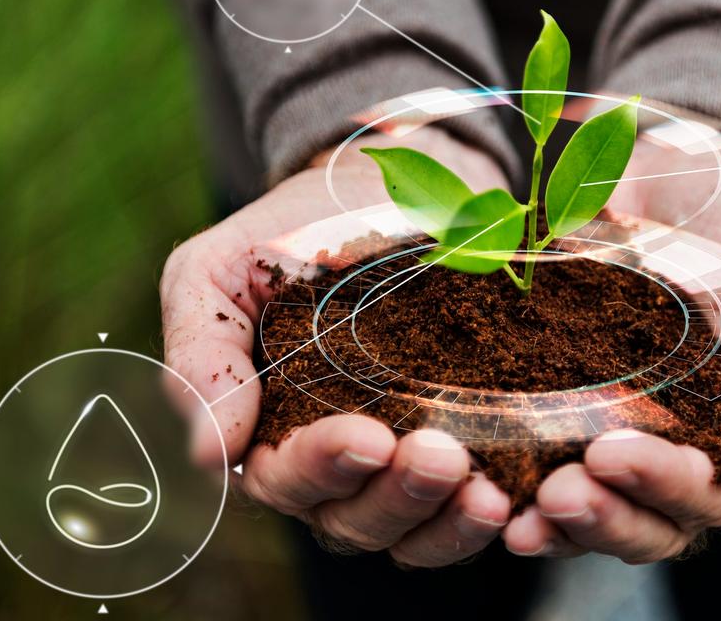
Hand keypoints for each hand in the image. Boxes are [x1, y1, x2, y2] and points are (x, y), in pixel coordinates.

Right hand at [160, 126, 514, 566]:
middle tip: (440, 456)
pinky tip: (518, 496)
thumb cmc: (288, 234)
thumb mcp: (218, 274)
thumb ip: (202, 357)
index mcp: (266, 434)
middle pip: (355, 519)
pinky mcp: (465, 450)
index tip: (367, 435)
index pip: (284, 477)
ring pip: (416, 530)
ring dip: (449, 520)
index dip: (323, 466)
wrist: (384, 189)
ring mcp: (400, 466)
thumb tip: (210, 455)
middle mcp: (334, 468)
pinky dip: (492, 513)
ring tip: (488, 493)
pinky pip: (472, 509)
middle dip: (397, 496)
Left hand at [504, 113, 720, 561]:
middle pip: (646, 522)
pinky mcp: (562, 402)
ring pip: (592, 509)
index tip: (612, 452)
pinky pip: (538, 461)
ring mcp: (619, 432)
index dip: (662, 487)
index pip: (709, 498)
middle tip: (560, 491)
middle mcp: (680, 455)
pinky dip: (514, 484)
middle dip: (602, 516)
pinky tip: (486, 488)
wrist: (692, 168)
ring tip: (520, 509)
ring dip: (558, 522)